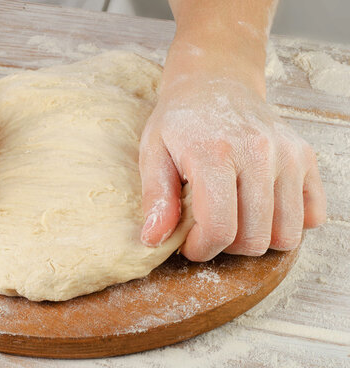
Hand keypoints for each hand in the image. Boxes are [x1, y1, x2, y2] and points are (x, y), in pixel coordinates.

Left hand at [139, 76, 325, 260]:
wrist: (215, 82)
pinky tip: (260, 209)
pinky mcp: (306, 157)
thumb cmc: (181, 121)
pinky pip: (312, 216)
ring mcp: (288, 154)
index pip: (219, 227)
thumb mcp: (153, 153)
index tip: (189, 245)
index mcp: (215, 153)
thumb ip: (156, 197)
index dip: (201, 249)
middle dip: (226, 247)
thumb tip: (153, 239)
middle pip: (254, 238)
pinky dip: (288, 223)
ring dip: (257, 239)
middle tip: (208, 229)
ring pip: (286, 234)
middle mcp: (259, 152)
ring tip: (233, 220)